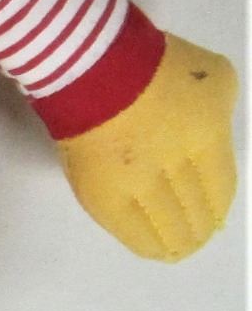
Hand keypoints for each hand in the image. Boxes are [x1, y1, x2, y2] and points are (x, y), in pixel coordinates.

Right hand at [57, 34, 236, 260]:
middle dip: (199, 226)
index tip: (217, 216)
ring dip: (177, 241)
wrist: (90, 62)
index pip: (219, 186)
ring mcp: (137, 182)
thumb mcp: (211, 74)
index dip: (219, 205)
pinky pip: (129, 229)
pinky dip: (145, 243)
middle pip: (194, 209)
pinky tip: (153, 251)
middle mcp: (175, 166)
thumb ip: (218, 109)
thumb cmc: (153, 60)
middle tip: (199, 236)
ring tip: (179, 249)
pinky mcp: (101, 192)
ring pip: (165, 225)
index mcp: (206, 137)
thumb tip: (210, 132)